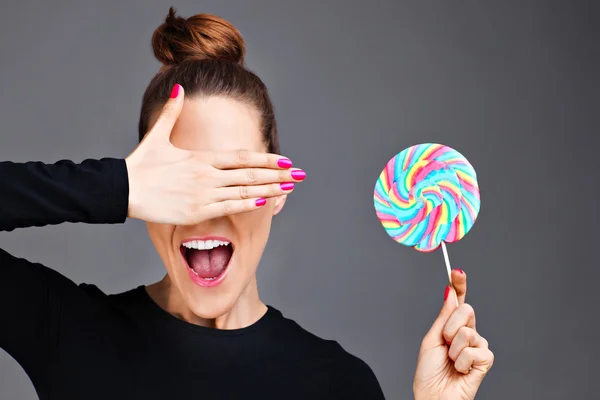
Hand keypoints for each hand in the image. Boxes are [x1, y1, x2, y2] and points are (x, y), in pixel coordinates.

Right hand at [125, 84, 302, 224]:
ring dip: (269, 190)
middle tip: (299, 175)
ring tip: (289, 188)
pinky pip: (228, 208)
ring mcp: (203, 194)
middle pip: (249, 174)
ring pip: (243, 191)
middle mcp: (207, 174)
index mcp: (201, 157)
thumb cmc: (140, 164)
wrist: (122, 189)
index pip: (242, 157)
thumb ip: (172, 112)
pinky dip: (247, 205)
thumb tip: (179, 87)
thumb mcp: (156, 135)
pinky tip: (265, 203)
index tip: (285, 160)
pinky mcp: (196, 212)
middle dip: (277, 174)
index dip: (266, 158)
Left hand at [413, 270, 493, 399]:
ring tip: (451, 362)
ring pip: (467, 331)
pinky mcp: (486, 360)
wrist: (433, 396)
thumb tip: (449, 291)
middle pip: (466, 310)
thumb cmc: (429, 372)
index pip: (459, 302)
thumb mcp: (432, 339)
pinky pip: (474, 349)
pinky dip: (462, 361)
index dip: (459, 285)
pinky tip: (461, 371)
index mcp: (452, 326)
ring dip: (453, 348)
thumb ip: (443, 316)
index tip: (457, 270)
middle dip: (449, 326)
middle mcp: (468, 333)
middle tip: (444, 344)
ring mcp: (478, 346)